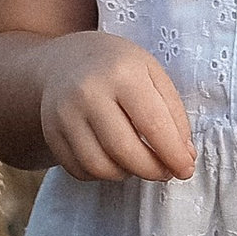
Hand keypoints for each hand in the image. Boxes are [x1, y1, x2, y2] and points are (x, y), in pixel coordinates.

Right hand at [38, 33, 196, 183]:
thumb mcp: (152, 74)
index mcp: (122, 72)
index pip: (153, 125)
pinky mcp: (51, 134)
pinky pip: (81, 170)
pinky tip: (113, 159)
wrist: (65, 61)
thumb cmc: (118, 68)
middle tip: (165, 171)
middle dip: (152, 170)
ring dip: (127, 173)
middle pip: (125, 151)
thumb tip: (184, 157)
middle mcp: (88, 92)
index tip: (185, 169)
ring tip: (138, 161)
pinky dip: (103, 174)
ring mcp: (64, 115)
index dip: (173, 155)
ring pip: (100, 167)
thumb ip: (173, 114)